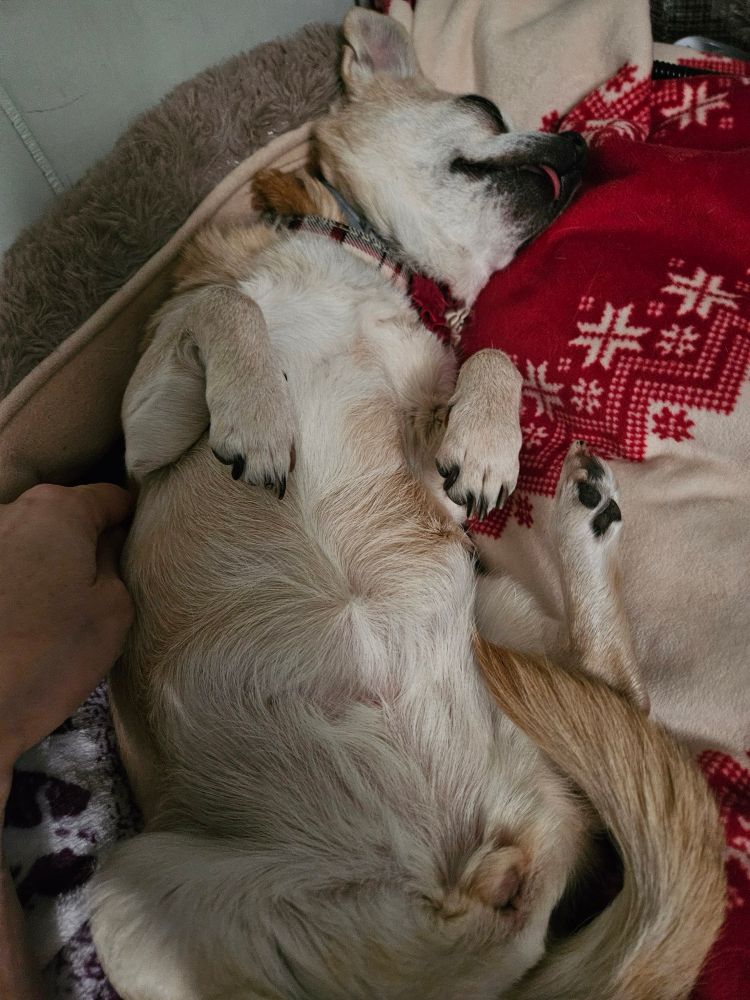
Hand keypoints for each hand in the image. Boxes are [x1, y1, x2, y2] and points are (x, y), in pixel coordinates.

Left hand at [0, 483, 132, 796]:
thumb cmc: (50, 657)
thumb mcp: (114, 609)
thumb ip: (117, 561)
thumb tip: (109, 543)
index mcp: (58, 510)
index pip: (110, 497)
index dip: (131, 520)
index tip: (140, 546)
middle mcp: (11, 510)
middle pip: (64, 514)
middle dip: (84, 541)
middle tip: (101, 585)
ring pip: (29, 540)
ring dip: (46, 563)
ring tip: (55, 610)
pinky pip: (5, 566)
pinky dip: (15, 582)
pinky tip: (19, 620)